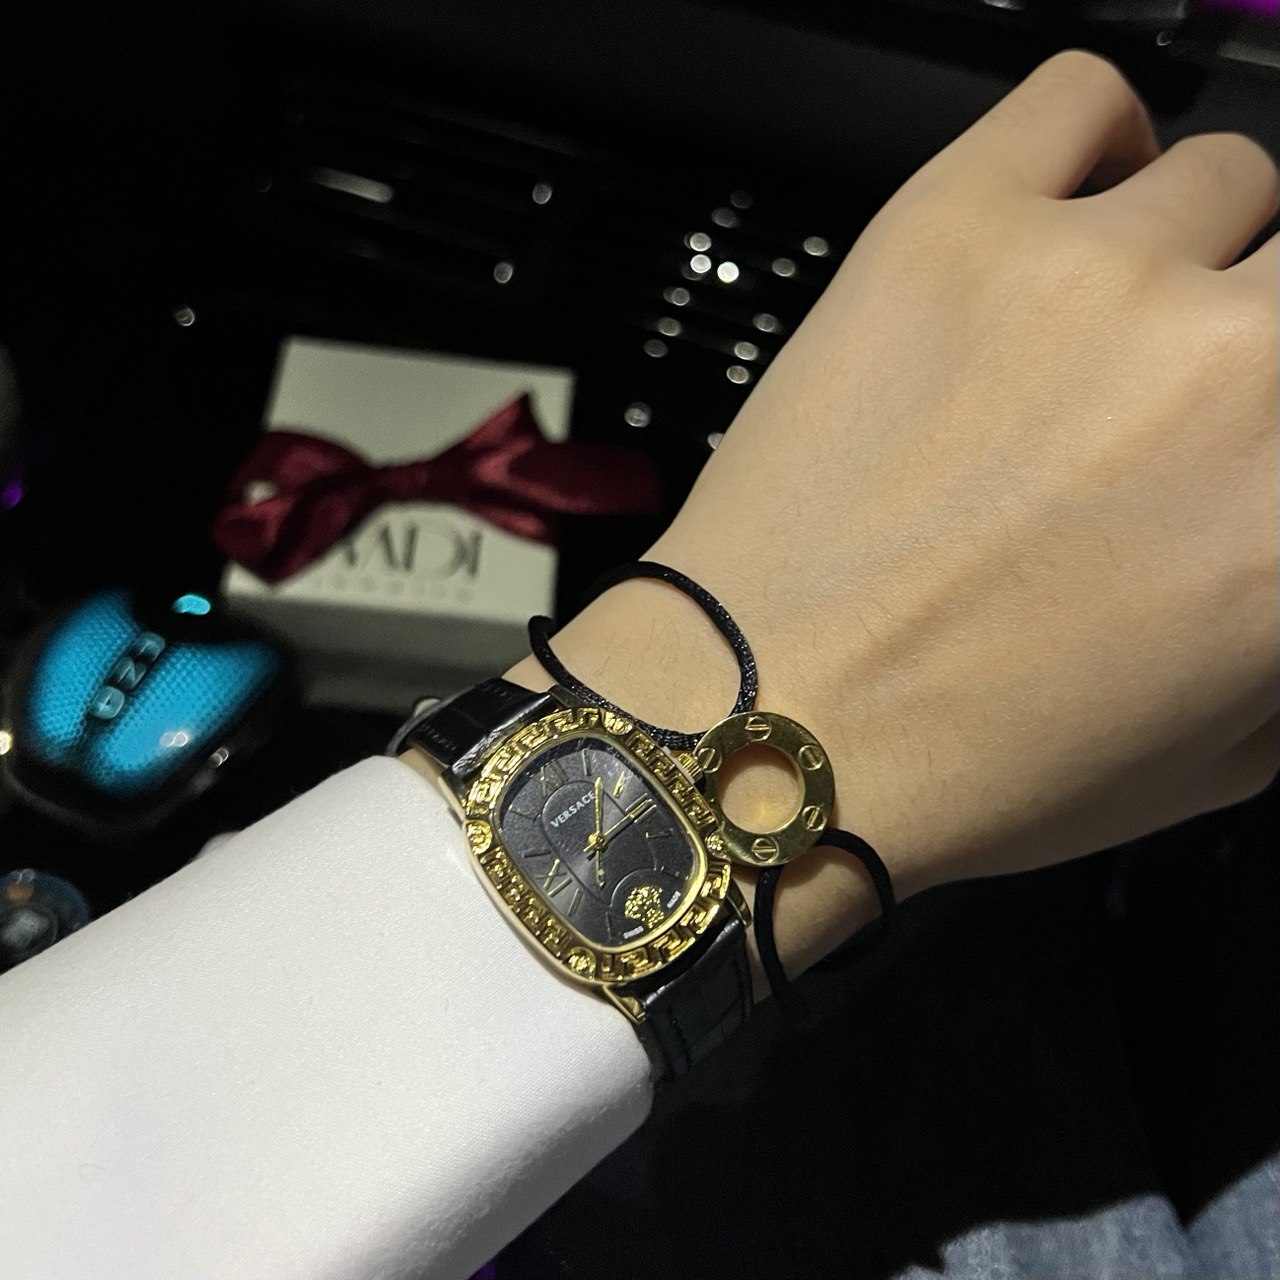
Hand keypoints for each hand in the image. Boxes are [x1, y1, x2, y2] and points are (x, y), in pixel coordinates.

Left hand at [506, 52, 1277, 979]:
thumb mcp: (1217, 755)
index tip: (1237, 433)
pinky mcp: (953, 223)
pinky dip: (1086, 151)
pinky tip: (1045, 227)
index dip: (1270, 426)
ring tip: (1080, 336)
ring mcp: (1098, 277)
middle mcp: (1243, 372)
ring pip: (1221, 181)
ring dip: (1173, 258)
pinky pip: (1078, 100)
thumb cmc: (973, 766)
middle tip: (1160, 406)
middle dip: (1248, 340)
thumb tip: (1276, 523)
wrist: (767, 725)